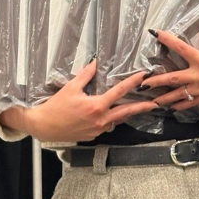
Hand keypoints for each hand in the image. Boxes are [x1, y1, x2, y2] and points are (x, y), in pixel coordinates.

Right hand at [0, 59, 158, 141]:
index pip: (119, 92)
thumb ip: (86, 75)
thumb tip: (96, 62)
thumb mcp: (70, 88)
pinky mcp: (93, 135)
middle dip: (142, 107)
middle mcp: (100, 119)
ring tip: (140, 108)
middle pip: (126, 112)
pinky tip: (116, 114)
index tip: (143, 76)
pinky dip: (113, 119)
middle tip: (156, 103)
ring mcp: (97, 129)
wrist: (43, 127)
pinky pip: (107, 126)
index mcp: (96, 106)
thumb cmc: (55, 107)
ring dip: (128, 113)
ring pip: (117, 120)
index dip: (132, 83)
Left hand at [140, 19, 198, 110]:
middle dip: (155, 81)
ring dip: (162, 98)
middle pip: (172, 78)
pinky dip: (177, 106)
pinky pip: (188, 104)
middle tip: (141, 82)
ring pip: (177, 95)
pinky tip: (169, 108)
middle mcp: (198, 76)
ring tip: (149, 100)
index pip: (181, 48)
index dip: (167, 39)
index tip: (155, 33)